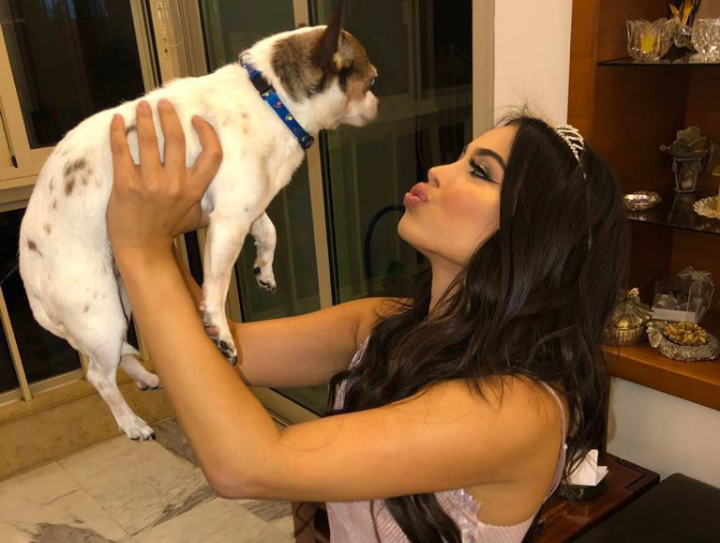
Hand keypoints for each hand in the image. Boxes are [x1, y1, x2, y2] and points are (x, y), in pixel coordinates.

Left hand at [107, 99, 222, 259]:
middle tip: (164, 103)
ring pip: (149, 141)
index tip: (196, 119)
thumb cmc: (168, 230)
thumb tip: (221, 189)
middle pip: (177, 140)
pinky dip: (119, 132)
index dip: (207, 133)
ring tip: (143, 106)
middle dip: (169, 116)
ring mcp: (149, 184)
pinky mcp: (125, 185)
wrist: (141, 248)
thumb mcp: (197, 217)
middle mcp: (175, 185)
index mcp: (194, 190)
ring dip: (146, 118)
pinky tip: (118, 121)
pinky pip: (121, 151)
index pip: (212, 155)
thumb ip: (207, 200)